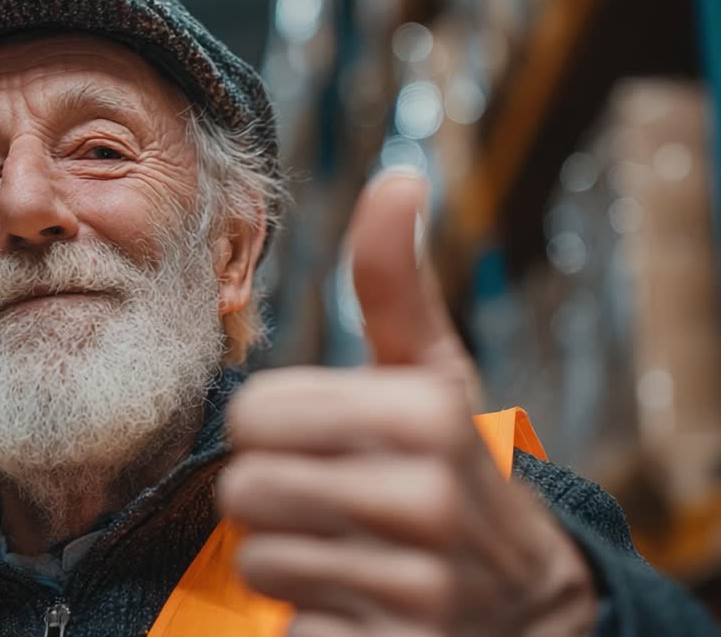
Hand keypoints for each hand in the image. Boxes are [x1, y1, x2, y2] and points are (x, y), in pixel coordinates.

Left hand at [218, 171, 597, 635]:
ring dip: (288, 554)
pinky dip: (307, 614)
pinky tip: (356, 599)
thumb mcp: (434, 375)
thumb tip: (397, 177)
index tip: (321, 439)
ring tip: (346, 547)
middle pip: (244, 488)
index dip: (273, 429)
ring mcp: (415, 587)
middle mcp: (426, 501)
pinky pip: (287, 625)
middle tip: (327, 497)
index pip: (254, 415)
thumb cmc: (452, 466)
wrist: (526, 599)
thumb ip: (396, 284)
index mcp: (424, 415)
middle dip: (273, 492)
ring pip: (259, 558)